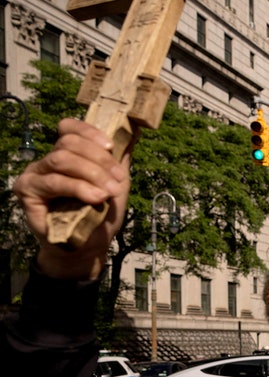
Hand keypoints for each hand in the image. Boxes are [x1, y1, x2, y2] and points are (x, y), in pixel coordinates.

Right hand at [14, 119, 130, 280]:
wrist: (89, 245)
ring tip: (109, 192)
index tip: (111, 147)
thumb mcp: (116, 183)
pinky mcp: (27, 191)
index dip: (90, 132)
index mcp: (67, 155)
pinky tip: (96, 197)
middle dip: (99, 160)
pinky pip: (54, 182)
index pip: (69, 129)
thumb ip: (118, 159)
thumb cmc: (99, 214)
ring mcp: (35, 174)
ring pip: (62, 159)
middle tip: (117, 180)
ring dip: (93, 174)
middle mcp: (47, 161)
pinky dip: (79, 188)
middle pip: (69, 143)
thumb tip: (131, 133)